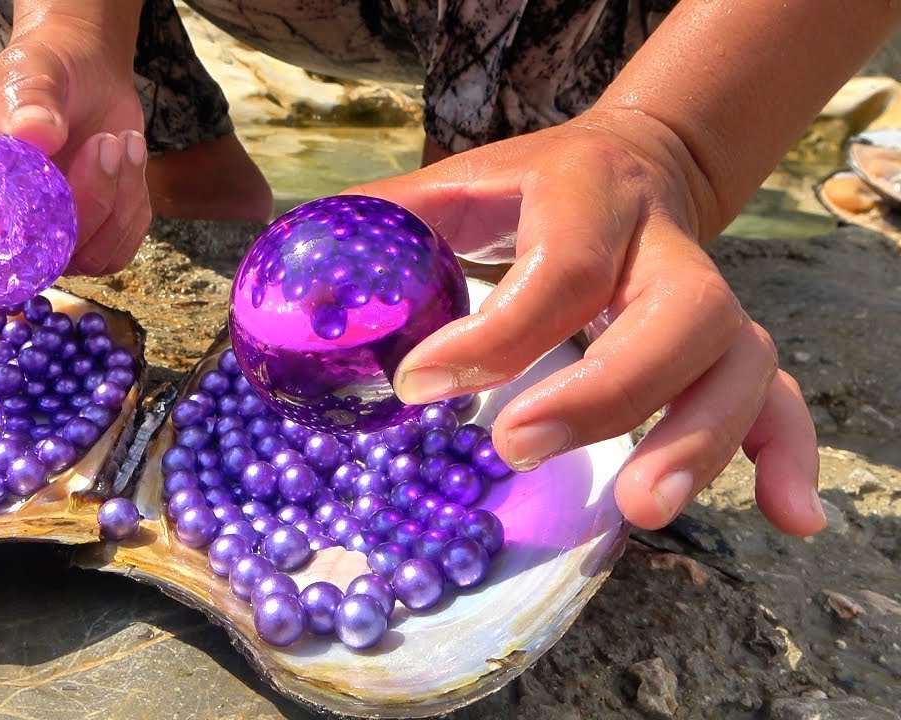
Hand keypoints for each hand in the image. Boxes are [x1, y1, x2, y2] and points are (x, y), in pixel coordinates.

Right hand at [0, 10, 149, 322]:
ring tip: (113, 138)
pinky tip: (126, 154)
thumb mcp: (28, 72)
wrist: (87, 73)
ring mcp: (44, 240)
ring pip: (81, 259)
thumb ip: (27, 100)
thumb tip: (34, 133)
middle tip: (100, 148)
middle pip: (21, 272)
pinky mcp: (88, 239)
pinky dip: (131, 204)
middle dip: (72, 222)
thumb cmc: (38, 71)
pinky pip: (116, 249)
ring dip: (111, 198)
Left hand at [347, 108, 824, 536]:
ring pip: (738, 362)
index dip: (494, 335)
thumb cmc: (529, 188)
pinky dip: (784, 454)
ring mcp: (706, 297)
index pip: (560, 268)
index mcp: (588, 195)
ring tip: (640, 507)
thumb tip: (301, 276)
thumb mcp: (459, 185)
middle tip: (516, 445)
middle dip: (605, 391)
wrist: (628, 165)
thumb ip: (389, 223)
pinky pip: (779, 395)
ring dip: (698, 439)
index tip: (419, 386)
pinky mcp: (727, 344)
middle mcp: (664, 246)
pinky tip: (785, 515)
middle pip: (678, 316)